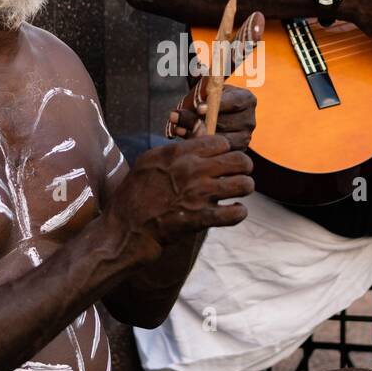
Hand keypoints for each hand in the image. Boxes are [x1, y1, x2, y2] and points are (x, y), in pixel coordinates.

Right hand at [108, 135, 252, 253]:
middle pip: (239, 159)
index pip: (221, 142)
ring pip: (244, 184)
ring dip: (245, 188)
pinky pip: (235, 213)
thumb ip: (175, 152)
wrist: (126, 228)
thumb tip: (197, 144)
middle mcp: (192, 169)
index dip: (226, 150)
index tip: (222, 159)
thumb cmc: (134, 194)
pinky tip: (233, 211)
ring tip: (239, 192)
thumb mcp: (148, 161)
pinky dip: (238, 213)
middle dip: (243, 166)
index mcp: (179, 153)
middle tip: (239, 174)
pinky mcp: (202, 218)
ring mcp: (199, 194)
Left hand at [167, 85, 255, 150]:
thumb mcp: (208, 88)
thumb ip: (200, 84)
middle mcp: (250, 120)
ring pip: (217, 138)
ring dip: (193, 133)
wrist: (219, 117)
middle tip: (176, 117)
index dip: (218, 105)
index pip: (235, 102)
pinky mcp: (234, 152)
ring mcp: (244, 139)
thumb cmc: (212, 100)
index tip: (199, 108)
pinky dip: (197, 144)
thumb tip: (187, 86)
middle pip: (223, 122)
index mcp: (247, 99)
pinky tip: (183, 137)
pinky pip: (216, 151)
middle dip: (197, 120)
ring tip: (177, 127)